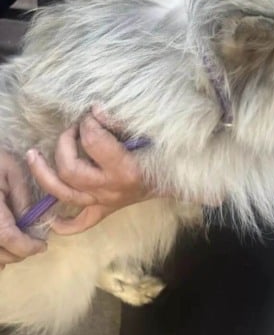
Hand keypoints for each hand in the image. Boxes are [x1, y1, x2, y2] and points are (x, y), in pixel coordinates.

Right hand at [0, 149, 46, 268]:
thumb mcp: (12, 172)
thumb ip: (22, 200)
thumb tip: (32, 225)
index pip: (8, 237)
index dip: (27, 246)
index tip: (42, 246)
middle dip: (17, 253)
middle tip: (31, 244)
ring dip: (4, 256)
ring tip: (17, 245)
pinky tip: (2, 246)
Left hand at [26, 112, 155, 235]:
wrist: (179, 176)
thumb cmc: (165, 150)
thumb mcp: (148, 130)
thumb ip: (120, 120)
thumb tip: (95, 110)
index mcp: (125, 168)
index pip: (93, 141)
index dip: (88, 122)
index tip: (93, 113)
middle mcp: (111, 188)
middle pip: (70, 169)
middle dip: (65, 142)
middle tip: (74, 128)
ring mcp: (106, 201)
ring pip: (65, 194)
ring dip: (45, 175)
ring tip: (34, 156)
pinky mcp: (105, 209)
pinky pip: (81, 223)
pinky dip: (64, 224)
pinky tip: (53, 217)